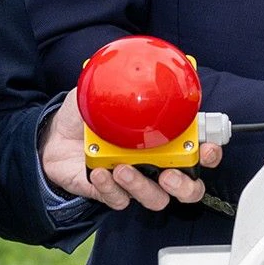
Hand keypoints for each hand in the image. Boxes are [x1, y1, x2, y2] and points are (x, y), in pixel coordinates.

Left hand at [40, 96, 220, 210]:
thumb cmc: (87, 114)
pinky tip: (99, 172)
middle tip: (168, 175)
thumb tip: (138, 63)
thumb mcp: (103, 90)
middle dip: (185, 185)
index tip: (206, 149)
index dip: (210, 153)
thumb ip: (123, 80)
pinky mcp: (111, 194)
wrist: (53, 137)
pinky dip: (110, 189)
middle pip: (188, 187)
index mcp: (163, 137)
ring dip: (142, 187)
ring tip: (122, 169)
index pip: (199, 149)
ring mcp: (135, 181)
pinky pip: (119, 200)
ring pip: (155, 199)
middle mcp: (155, 163)